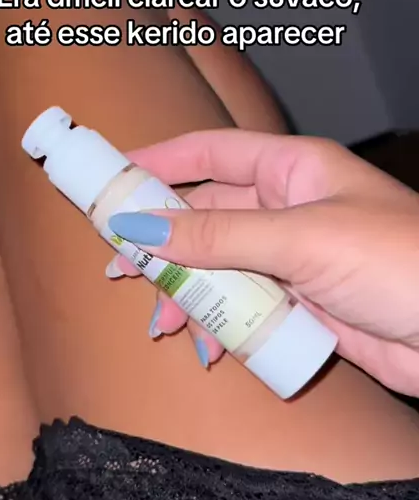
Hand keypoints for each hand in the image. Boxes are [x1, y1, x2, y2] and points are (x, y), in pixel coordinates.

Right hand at [107, 130, 418, 394]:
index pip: (211, 154)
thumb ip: (219, 235)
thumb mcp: (300, 239)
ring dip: (186, 293)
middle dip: (161, 242)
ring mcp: (294, 261)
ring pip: (219, 269)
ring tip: (159, 322)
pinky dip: (218, 326)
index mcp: (293, 170)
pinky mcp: (302, 306)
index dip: (159, 162)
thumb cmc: (400, 261)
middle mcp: (288, 211)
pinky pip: (243, 309)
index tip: (111, 177)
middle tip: (118, 266)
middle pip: (206, 216)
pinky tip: (203, 345)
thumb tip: (142, 226)